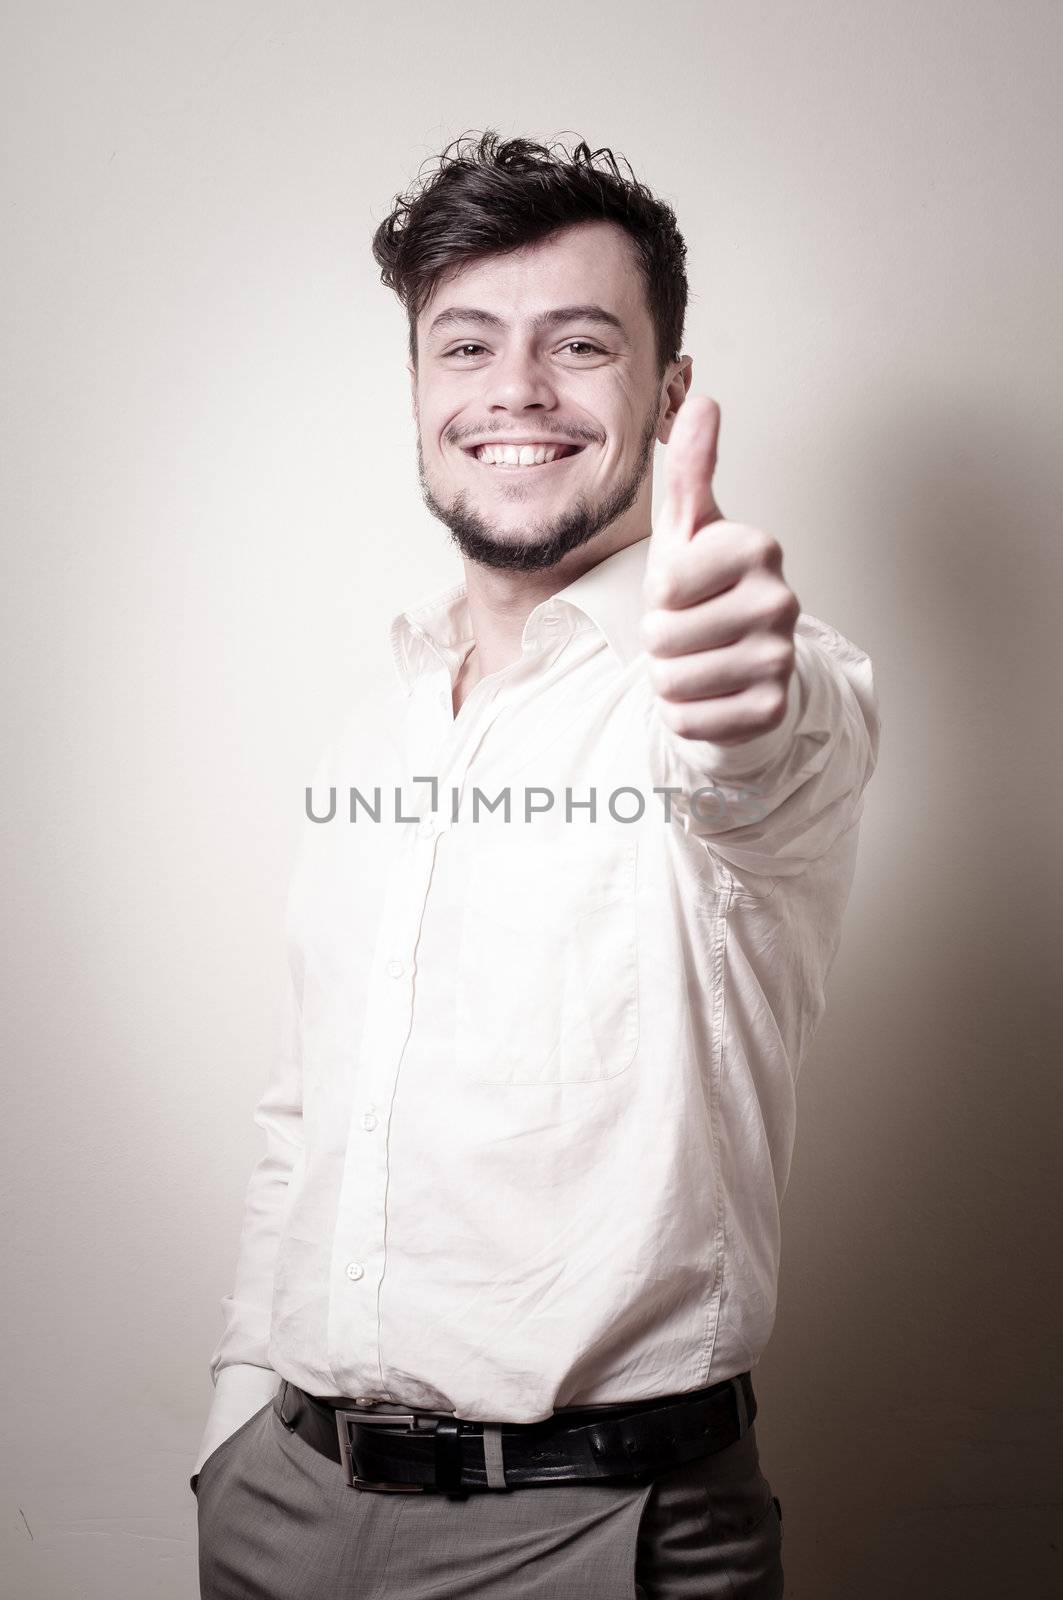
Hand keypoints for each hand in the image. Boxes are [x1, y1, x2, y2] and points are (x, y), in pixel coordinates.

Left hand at [640, 396, 799, 745]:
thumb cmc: (706, 591)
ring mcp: (782, 660)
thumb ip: (692, 470)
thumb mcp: (691, 529)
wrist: (740, 665)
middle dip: (660, 639)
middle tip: (688, 630)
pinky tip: (710, 694)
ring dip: (669, 676)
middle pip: (662, 635)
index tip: (684, 588)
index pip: (664, 583)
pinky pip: (688, 719)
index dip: (658, 593)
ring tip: (697, 660)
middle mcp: (780, 602)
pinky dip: (684, 713)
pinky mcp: (771, 711)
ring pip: (672, 680)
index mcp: (758, 549)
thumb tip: (702, 399)